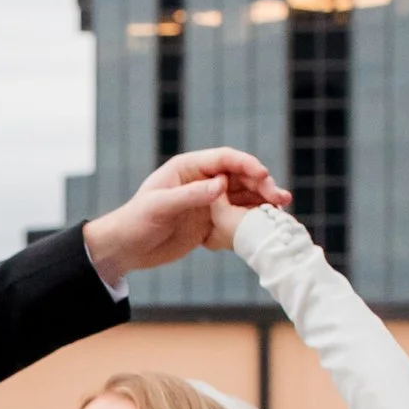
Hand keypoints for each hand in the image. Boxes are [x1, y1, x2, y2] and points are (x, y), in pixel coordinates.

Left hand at [84, 150, 292, 280]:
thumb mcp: (160, 207)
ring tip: (282, 210)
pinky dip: (252, 220)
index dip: (246, 164)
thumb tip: (222, 184)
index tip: (264, 174)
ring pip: (242, 198)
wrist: (126, 249)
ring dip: (262, 203)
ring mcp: (208, 202)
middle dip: (261, 185)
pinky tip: (267, 226)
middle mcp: (202, 181)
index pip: (224, 159)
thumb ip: (191, 195)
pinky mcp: (210, 223)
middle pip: (239, 177)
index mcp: (188, 168)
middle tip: (280, 198)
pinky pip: (236, 218)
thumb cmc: (135, 222)